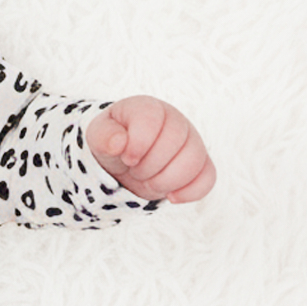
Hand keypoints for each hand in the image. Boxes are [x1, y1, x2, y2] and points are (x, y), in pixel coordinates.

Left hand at [86, 96, 215, 203]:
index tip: (126, 158)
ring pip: (193, 162)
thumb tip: (118, 143)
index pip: (151, 121)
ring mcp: (192, 142)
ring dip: (164, 181)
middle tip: (134, 169)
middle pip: (174, 144)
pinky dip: (189, 192)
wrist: (125, 160)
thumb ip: (104, 136)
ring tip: (148, 180)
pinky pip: (207, 179)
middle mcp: (176, 121)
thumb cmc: (114, 143)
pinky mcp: (201, 164)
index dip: (138, 144)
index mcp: (149, 109)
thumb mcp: (99, 137)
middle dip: (147, 166)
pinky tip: (170, 196)